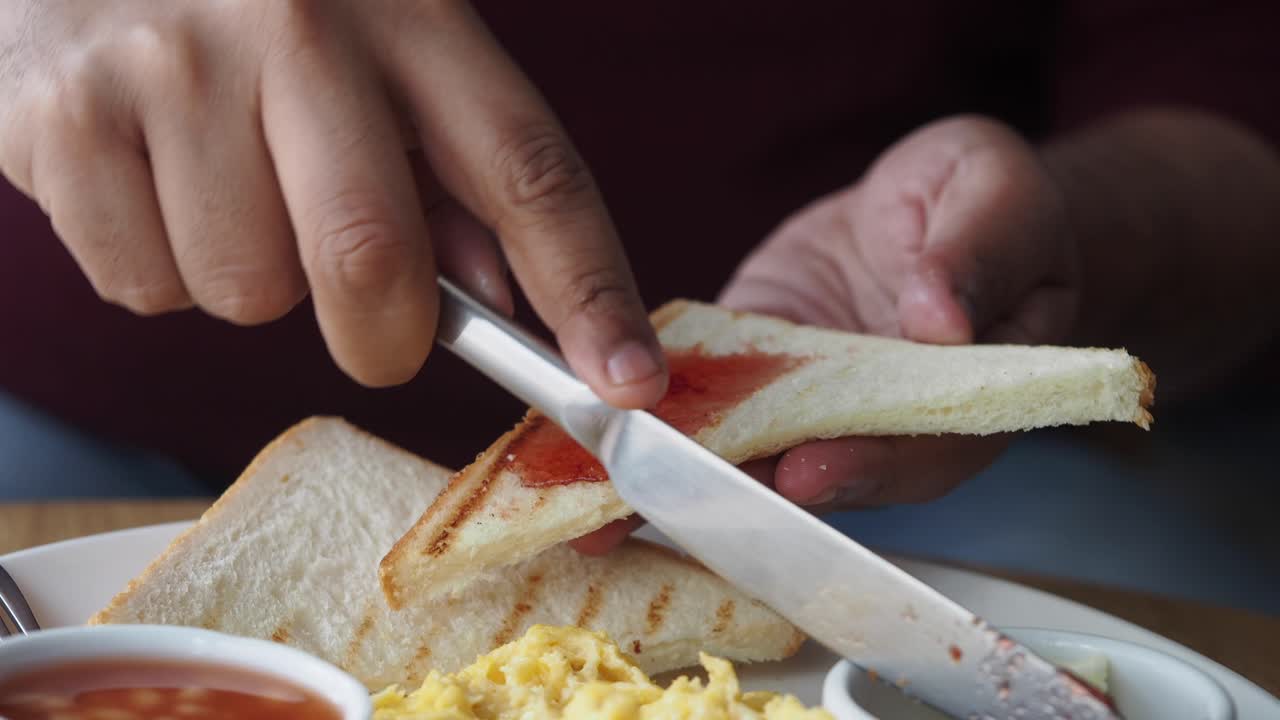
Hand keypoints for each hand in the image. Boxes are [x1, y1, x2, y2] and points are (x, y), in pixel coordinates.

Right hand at [0, 1, 665, 405]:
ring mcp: (173, 66)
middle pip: (374, 263)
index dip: (589, 291)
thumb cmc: (255, 16)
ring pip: (249, 295)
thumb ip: (444, 173)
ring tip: (216, 180)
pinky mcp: (64, 117)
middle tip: (368, 318)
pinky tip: (146, 179)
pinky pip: (144, 288)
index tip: (629, 384)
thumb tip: (497, 298)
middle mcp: (297, 26)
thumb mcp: (377, 57)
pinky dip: (156, 268)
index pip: (528, 171)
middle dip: (381, 336)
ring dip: (248, 276)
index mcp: (410, 14)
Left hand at [572, 115, 1079, 552]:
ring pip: (745, 451)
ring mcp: (803, 404)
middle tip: (665, 499)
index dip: (865, 468)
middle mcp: (873, 425)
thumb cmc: (985, 201)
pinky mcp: (747, 372)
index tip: (805, 470)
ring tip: (602, 492)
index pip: (918, 453)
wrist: (927, 208)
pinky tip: (585, 435)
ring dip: (672, 476)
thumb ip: (979, 249)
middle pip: (814, 475)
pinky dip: (646, 418)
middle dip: (736, 495)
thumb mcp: (996, 194)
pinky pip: (700, 398)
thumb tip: (941, 314)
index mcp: (957, 400)